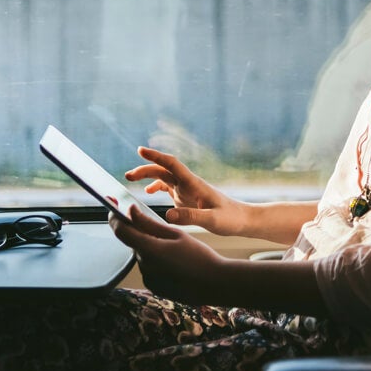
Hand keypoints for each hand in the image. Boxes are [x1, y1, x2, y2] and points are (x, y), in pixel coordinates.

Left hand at [109, 206, 225, 304]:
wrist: (215, 284)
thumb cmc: (199, 256)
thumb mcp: (176, 234)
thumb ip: (149, 223)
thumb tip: (131, 211)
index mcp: (150, 250)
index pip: (121, 232)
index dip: (115, 220)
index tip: (115, 211)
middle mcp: (145, 267)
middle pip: (135, 244)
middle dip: (142, 235)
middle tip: (162, 231)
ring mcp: (149, 279)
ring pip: (143, 257)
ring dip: (151, 249)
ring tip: (176, 251)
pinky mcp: (154, 287)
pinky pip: (150, 270)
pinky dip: (157, 263)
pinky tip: (176, 263)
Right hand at [125, 147, 248, 234]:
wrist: (243, 220)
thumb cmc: (231, 219)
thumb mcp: (212, 220)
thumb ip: (191, 217)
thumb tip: (168, 215)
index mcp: (194, 184)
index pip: (172, 164)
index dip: (156, 156)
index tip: (140, 150)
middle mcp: (188, 184)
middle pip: (163, 170)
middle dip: (145, 169)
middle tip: (127, 175)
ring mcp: (187, 190)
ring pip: (163, 177)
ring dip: (147, 176)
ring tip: (130, 179)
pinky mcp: (187, 198)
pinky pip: (167, 188)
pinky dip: (155, 187)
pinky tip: (148, 193)